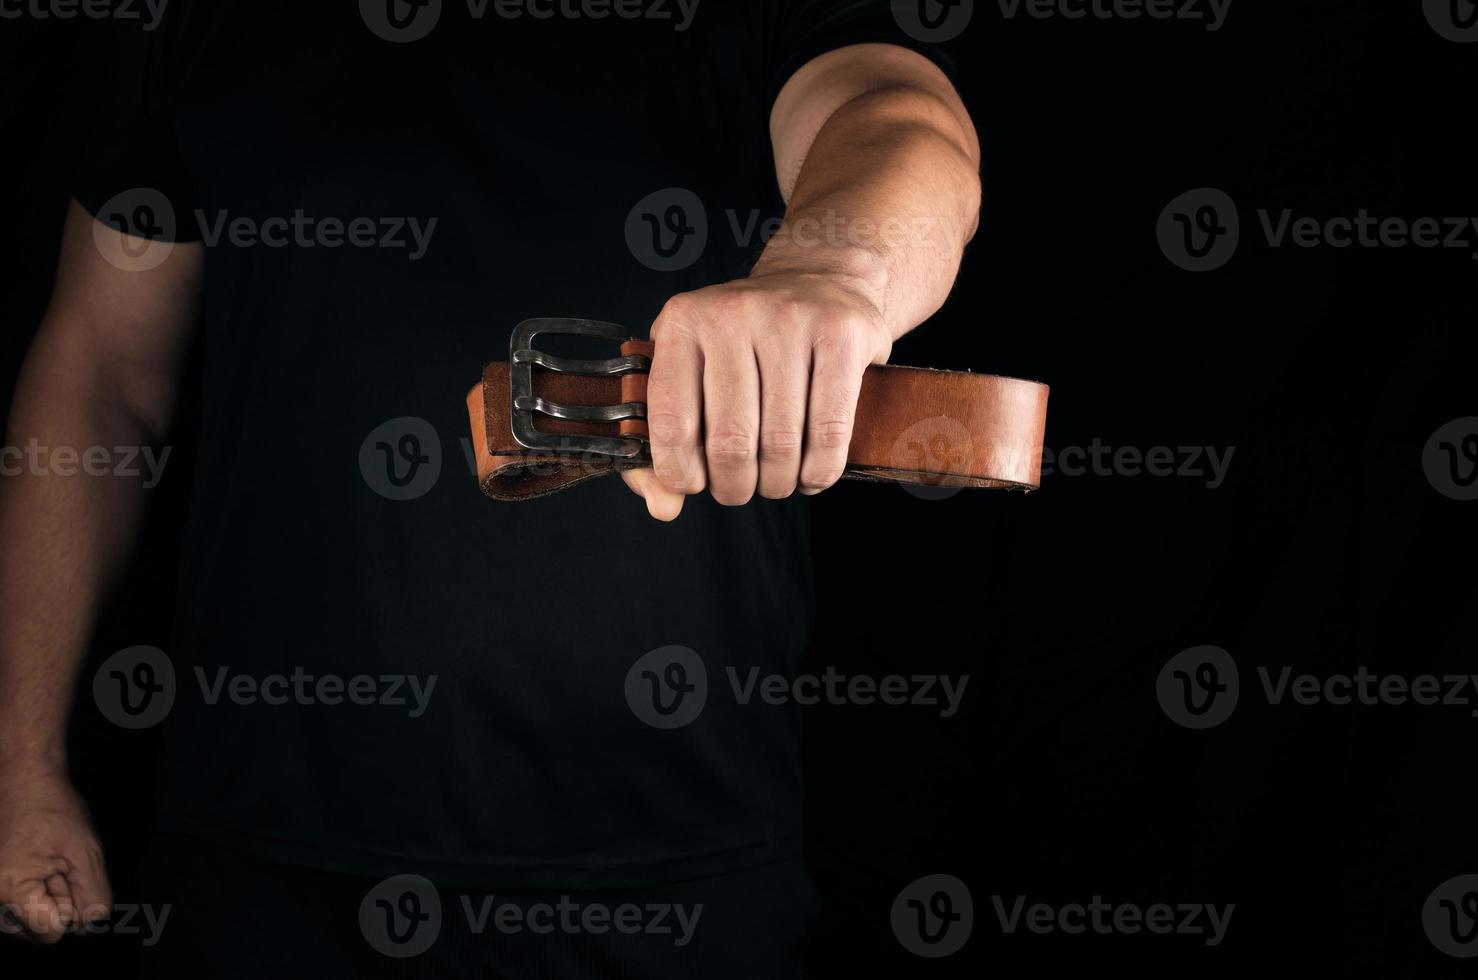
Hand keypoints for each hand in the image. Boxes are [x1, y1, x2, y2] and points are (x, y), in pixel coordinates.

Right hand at [0, 769, 110, 943]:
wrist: (21, 777)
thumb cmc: (52, 808)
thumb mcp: (87, 852)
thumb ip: (92, 895)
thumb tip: (87, 926)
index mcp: (8, 891)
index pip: (51, 932)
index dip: (70, 907)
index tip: (67, 873)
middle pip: (36, 928)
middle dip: (55, 901)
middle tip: (56, 863)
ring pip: (25, 919)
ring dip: (43, 895)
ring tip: (44, 859)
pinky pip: (14, 905)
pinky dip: (30, 888)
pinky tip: (34, 861)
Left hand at [622, 262, 892, 519]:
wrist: (822, 276)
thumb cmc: (747, 339)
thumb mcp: (693, 369)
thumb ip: (665, 442)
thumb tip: (664, 507)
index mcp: (682, 322)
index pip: (671, 422)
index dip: (679, 473)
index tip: (692, 484)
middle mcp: (732, 315)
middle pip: (730, 442)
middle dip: (734, 486)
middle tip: (739, 489)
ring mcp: (790, 321)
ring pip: (781, 443)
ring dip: (778, 483)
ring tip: (777, 481)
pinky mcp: (841, 335)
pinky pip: (830, 431)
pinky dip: (819, 471)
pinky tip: (812, 473)